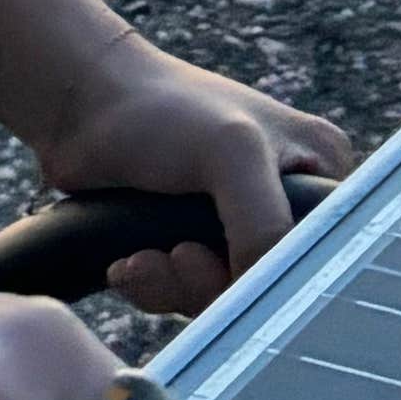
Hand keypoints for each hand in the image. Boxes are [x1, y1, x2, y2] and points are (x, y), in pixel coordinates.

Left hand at [32, 41, 354, 314]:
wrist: (81, 103)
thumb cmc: (161, 110)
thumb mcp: (233, 153)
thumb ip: (266, 226)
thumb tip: (266, 295)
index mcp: (318, 168)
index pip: (319, 253)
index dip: (271, 272)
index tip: (217, 257)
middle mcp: (285, 197)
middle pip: (268, 281)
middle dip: (210, 283)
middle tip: (176, 255)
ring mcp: (235, 221)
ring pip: (222, 295)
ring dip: (175, 286)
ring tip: (142, 258)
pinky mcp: (191, 241)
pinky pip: (184, 295)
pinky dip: (154, 287)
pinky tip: (128, 263)